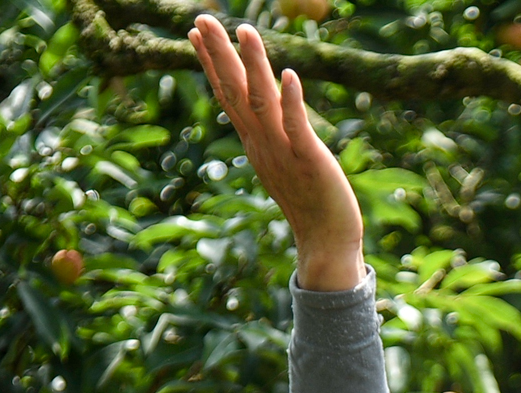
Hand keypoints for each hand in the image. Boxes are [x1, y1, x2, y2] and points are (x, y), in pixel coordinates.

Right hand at [189, 15, 364, 289]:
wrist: (326, 242)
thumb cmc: (310, 202)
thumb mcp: (282, 160)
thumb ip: (271, 132)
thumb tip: (268, 104)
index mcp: (255, 141)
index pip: (227, 95)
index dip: (211, 63)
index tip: (194, 32)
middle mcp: (263, 143)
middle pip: (234, 92)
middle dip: (218, 54)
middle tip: (202, 18)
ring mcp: (283, 152)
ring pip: (262, 102)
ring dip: (253, 66)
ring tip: (245, 30)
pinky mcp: (309, 161)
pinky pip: (297, 127)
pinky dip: (292, 101)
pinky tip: (289, 74)